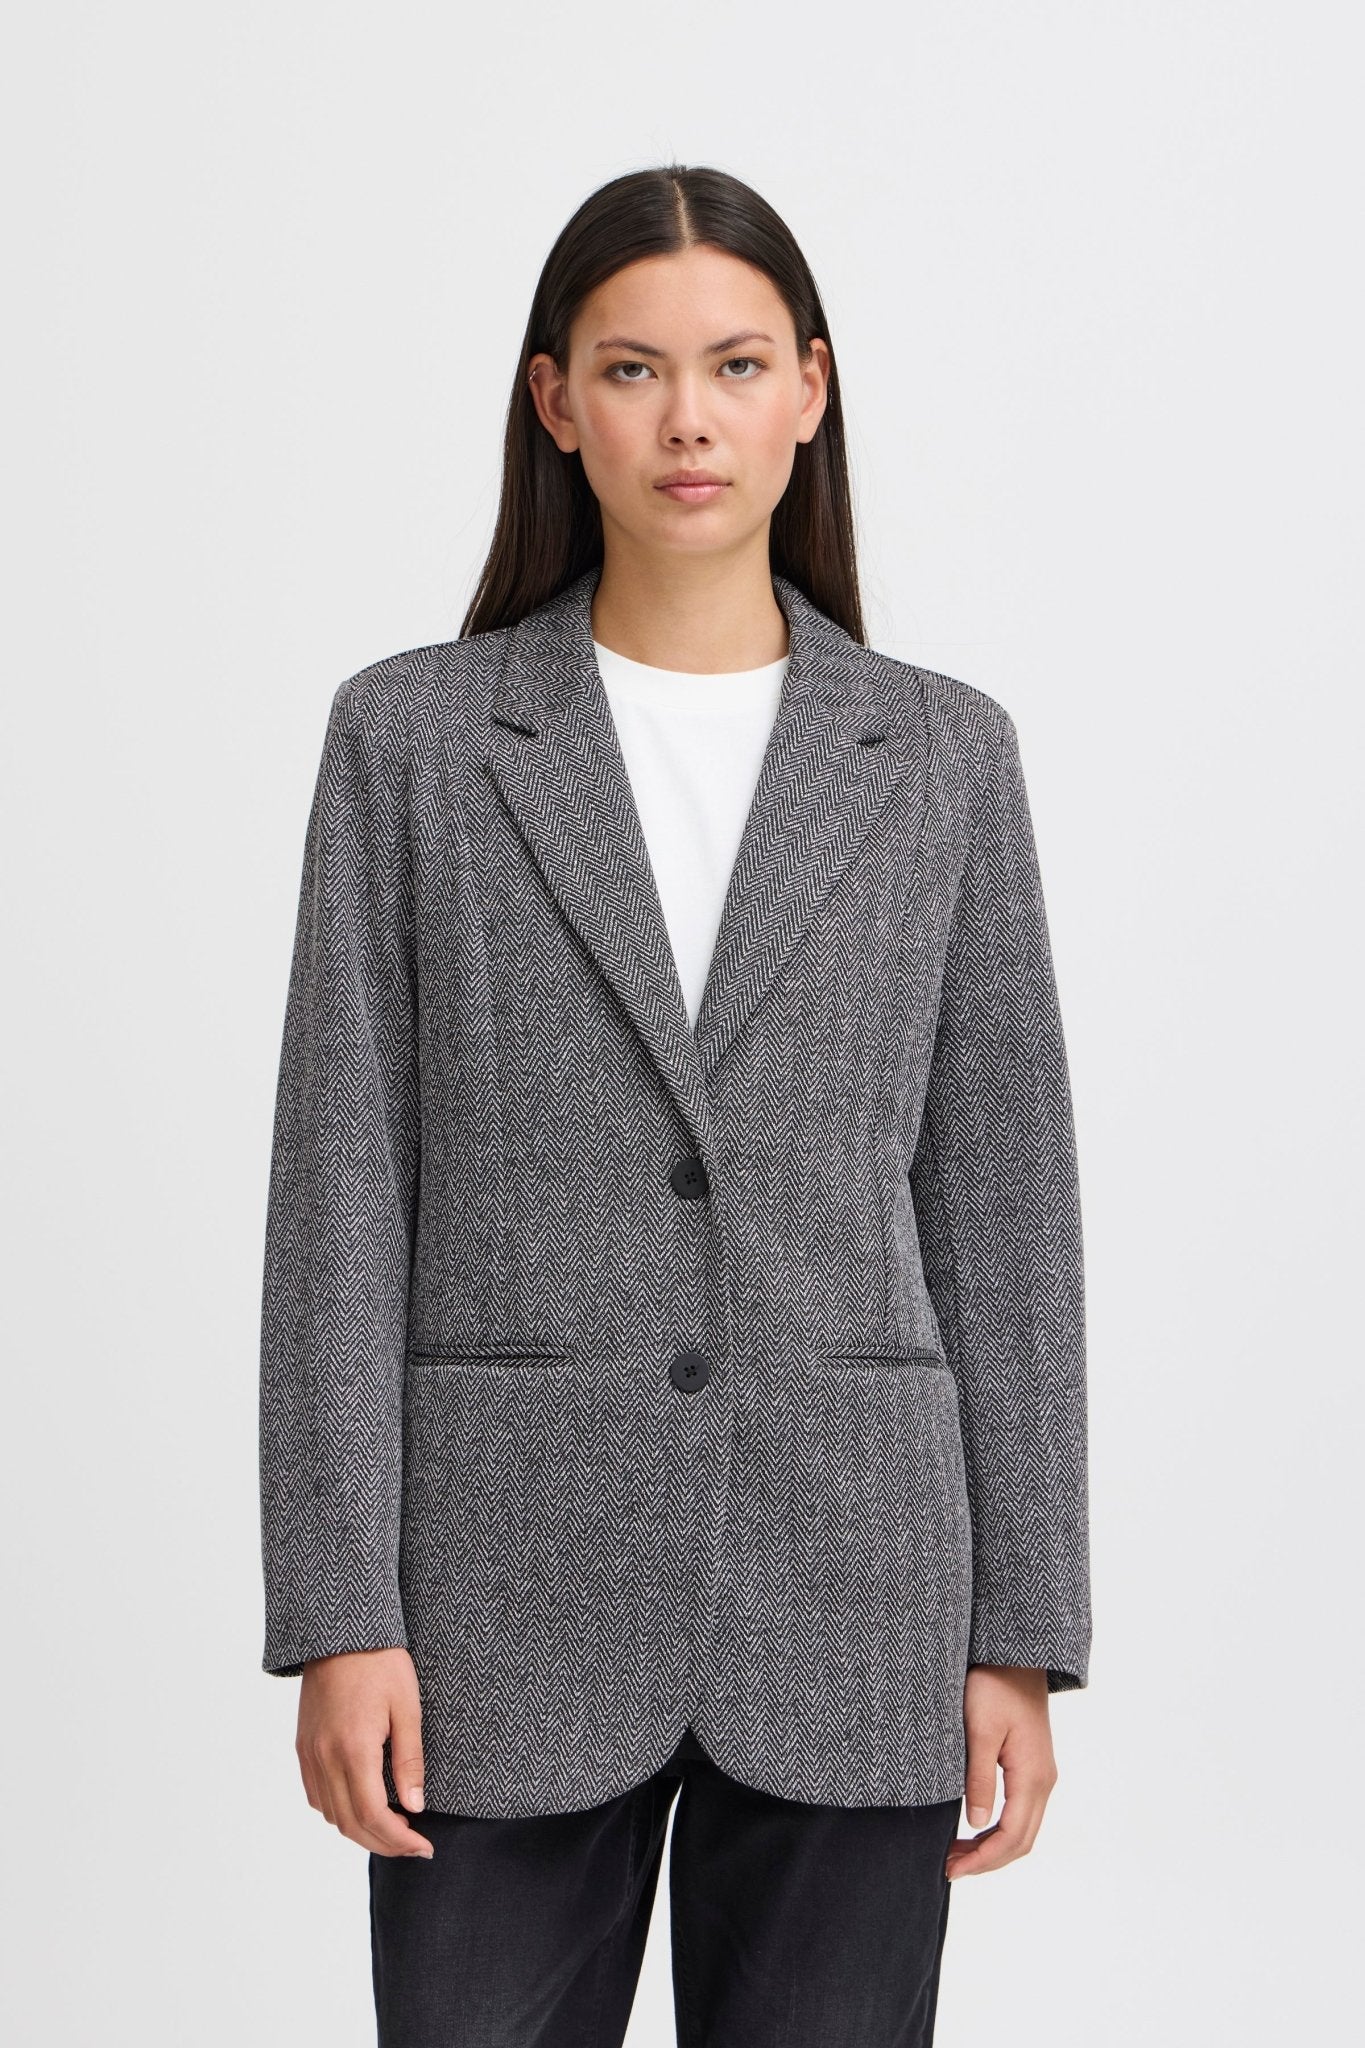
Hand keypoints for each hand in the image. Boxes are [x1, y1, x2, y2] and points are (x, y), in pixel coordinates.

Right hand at [296, 1647, 434, 1858]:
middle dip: (383, 1843)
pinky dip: (338, 1812)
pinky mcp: (302, 1747)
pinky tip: (362, 1806)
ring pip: (330, 1815)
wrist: (340, 1632)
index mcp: (353, 1749)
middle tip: (413, 1845)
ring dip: (360, 1831)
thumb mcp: (407, 1707)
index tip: (424, 1846)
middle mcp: (325, 1758)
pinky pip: (316, 1795)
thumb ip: (409, 1761)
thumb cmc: (381, 1663)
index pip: (373, 1816)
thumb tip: (415, 1808)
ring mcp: (309, 1754)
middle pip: (350, 1824)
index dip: (399, 1840)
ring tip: (392, 1828)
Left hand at [946, 1666, 1057, 1880]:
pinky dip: (999, 1830)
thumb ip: (980, 1778)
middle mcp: (1043, 1781)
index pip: (1012, 1836)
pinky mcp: (1032, 1766)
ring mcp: (1041, 1774)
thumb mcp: (980, 1730)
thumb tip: (977, 1824)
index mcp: (1032, 1776)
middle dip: (986, 1861)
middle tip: (949, 1868)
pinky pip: (1021, 1812)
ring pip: (1023, 1829)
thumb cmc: (994, 1684)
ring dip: (992, 1847)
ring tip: (956, 1853)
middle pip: (1021, 1840)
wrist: (1015, 1655)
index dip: (982, 1860)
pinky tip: (975, 1829)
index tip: (950, 1869)